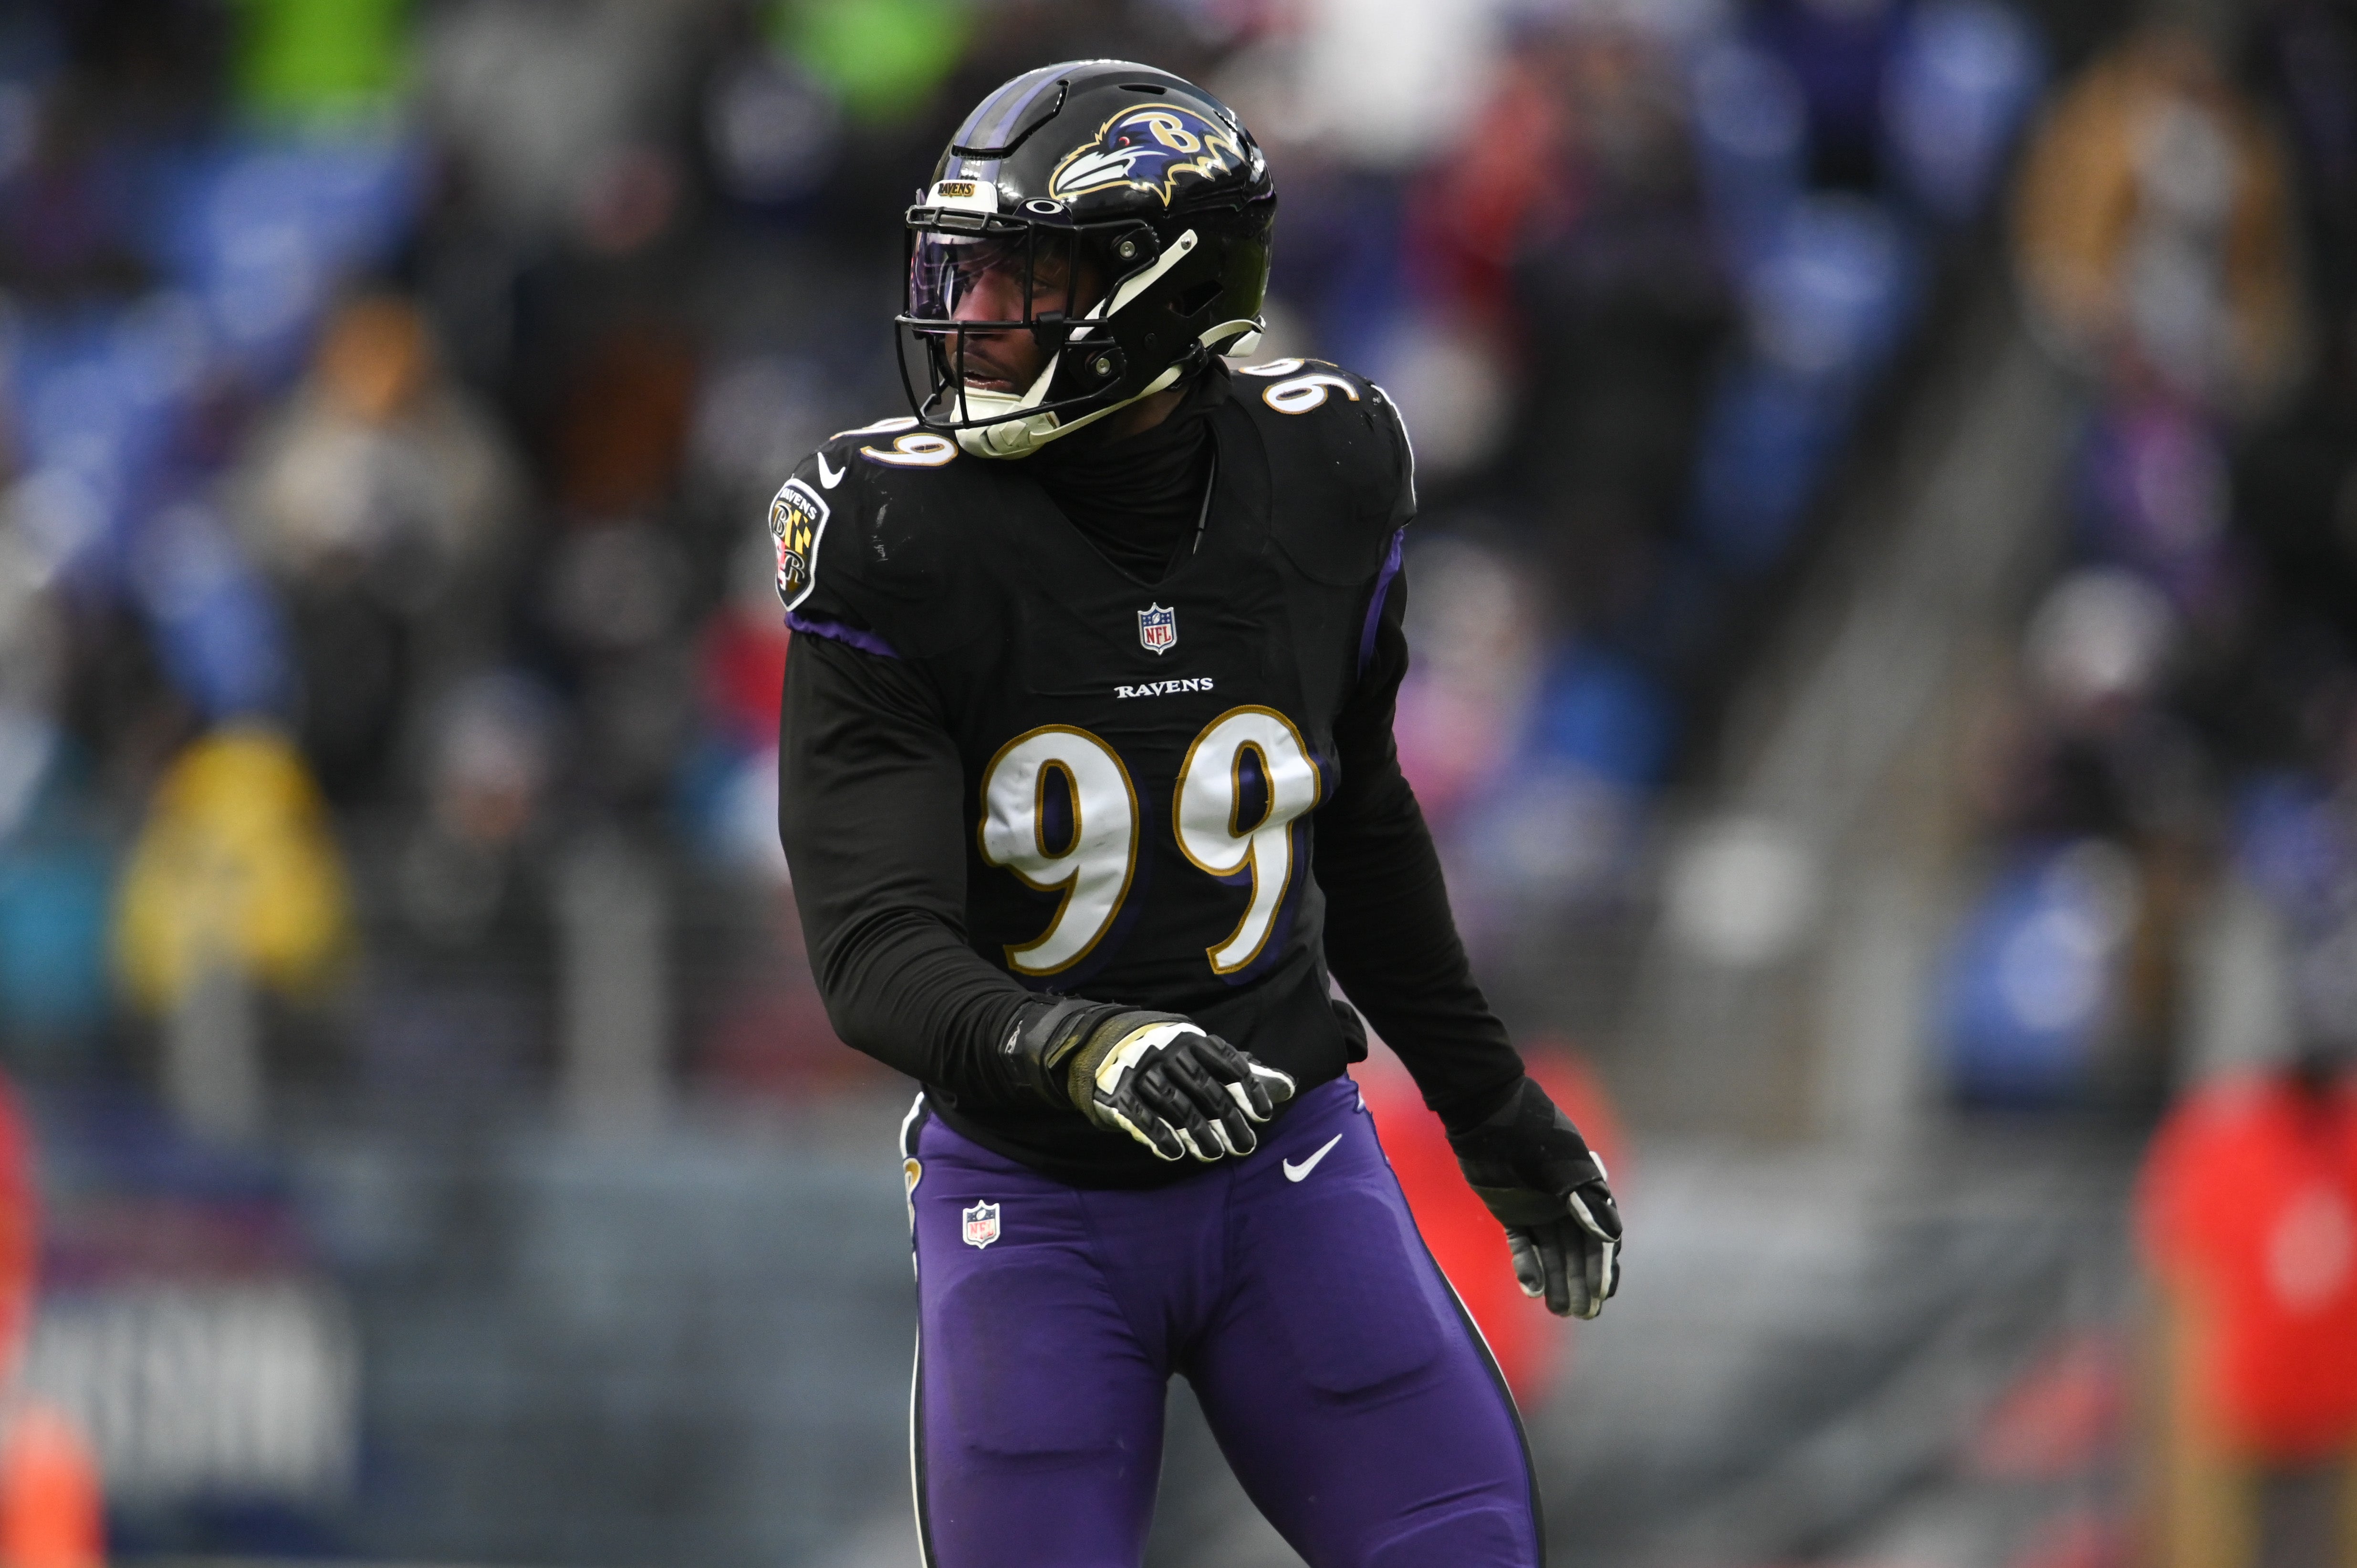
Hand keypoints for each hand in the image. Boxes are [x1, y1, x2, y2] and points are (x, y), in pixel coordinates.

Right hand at [1002, 999, 1295, 1161]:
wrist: (1099, 1045)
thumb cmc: (1164, 1054)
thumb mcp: (1198, 1052)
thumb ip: (1239, 1070)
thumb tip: (1288, 1086)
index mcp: (1191, 1039)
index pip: (1228, 1063)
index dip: (1248, 1089)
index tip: (1263, 1115)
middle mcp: (1167, 1053)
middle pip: (1205, 1089)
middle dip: (1228, 1119)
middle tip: (1245, 1145)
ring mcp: (1141, 1073)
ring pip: (1177, 1106)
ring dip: (1199, 1134)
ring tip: (1216, 1154)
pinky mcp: (1118, 1095)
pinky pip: (1141, 1118)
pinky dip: (1160, 1136)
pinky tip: (1176, 1154)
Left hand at [1447, 1077, 1622, 1318]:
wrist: (1485, 1114)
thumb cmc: (1529, 1131)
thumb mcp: (1560, 1163)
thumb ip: (1584, 1199)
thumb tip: (1611, 1237)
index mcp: (1586, 1190)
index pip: (1600, 1237)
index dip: (1602, 1268)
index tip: (1602, 1295)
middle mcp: (1566, 1203)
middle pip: (1578, 1252)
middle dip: (1581, 1283)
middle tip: (1581, 1314)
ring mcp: (1539, 1208)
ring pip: (1553, 1254)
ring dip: (1557, 1280)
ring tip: (1559, 1311)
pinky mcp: (1512, 1212)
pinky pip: (1524, 1245)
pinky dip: (1528, 1265)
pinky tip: (1531, 1290)